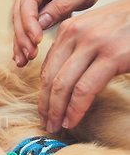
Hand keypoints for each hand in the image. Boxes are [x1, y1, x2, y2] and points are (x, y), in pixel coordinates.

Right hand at [13, 0, 102, 66]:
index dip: (29, 23)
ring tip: (23, 61)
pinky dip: (22, 41)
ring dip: (19, 43)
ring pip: (17, 22)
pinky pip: (22, 26)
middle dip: (23, 37)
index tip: (37, 40)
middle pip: (19, 14)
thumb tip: (41, 23)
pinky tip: (21, 56)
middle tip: (31, 55)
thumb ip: (62, 6)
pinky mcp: (27, 8)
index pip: (28, 2)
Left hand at [38, 0, 129, 132]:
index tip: (43, 109)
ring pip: (62, 85)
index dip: (42, 91)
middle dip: (45, 104)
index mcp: (69, 28)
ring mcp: (93, 43)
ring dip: (56, 110)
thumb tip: (60, 77)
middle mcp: (76, 33)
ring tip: (55, 126)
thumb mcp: (97, 32)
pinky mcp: (112, 56)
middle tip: (45, 122)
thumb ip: (78, 50)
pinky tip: (71, 121)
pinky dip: (75, 109)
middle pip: (49, 77)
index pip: (46, 67)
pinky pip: (84, 89)